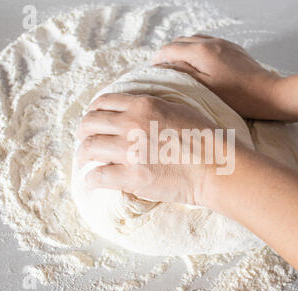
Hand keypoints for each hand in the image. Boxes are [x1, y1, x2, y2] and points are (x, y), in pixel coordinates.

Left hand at [76, 93, 221, 204]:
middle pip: (89, 123)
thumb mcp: (179, 108)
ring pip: (89, 148)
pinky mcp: (132, 176)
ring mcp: (129, 151)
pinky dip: (91, 179)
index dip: (92, 111)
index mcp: (142, 105)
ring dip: (82, 155)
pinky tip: (92, 181)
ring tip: (84, 161)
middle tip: (84, 141)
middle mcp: (131, 124)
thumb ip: (154, 106)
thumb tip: (138, 110)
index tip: (93, 121)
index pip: (102, 102)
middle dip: (82, 133)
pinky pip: (98, 176)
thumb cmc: (205, 137)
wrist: (215, 165)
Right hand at [153, 35, 286, 119]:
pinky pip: (208, 42)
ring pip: (195, 39)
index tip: (152, 69)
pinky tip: (198, 62)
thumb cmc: (237, 97)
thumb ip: (183, 74)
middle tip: (163, 67)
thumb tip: (165, 66)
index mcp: (201, 52)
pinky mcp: (233, 48)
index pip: (170, 49)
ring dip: (183, 49)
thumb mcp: (205, 88)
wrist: (268, 93)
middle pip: (181, 40)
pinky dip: (197, 49)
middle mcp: (211, 42)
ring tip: (178, 64)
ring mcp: (223, 43)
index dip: (158, 58)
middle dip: (169, 52)